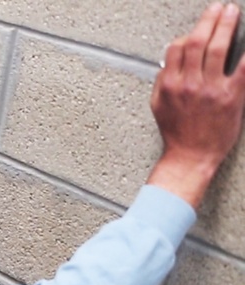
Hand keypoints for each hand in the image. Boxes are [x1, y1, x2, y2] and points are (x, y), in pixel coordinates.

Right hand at [148, 2, 244, 206]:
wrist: (190, 158)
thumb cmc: (177, 135)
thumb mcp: (158, 107)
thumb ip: (163, 82)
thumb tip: (169, 63)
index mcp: (170, 85)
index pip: (177, 48)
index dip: (188, 34)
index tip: (198, 28)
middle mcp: (189, 84)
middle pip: (198, 41)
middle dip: (210, 20)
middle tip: (219, 8)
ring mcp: (211, 89)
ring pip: (218, 48)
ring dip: (226, 25)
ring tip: (233, 13)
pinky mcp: (231, 97)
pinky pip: (243, 68)